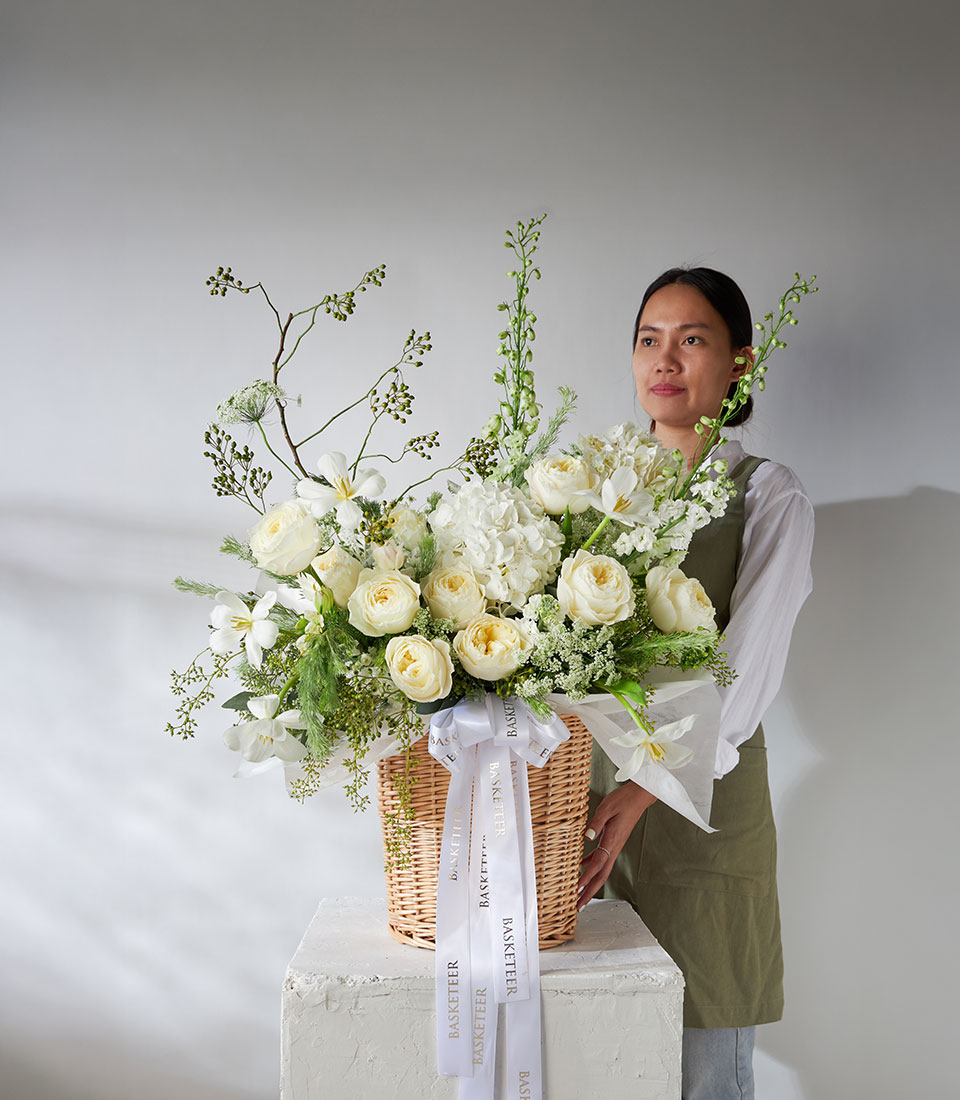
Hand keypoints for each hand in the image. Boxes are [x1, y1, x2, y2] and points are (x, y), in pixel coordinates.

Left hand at [577, 783, 656, 909]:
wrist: (639, 796)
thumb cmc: (623, 800)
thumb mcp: (607, 808)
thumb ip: (595, 823)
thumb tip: (586, 837)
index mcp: (613, 841)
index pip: (597, 864)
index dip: (586, 878)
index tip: (576, 890)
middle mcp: (614, 847)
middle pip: (601, 875)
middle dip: (589, 892)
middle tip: (578, 906)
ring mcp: (614, 846)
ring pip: (601, 870)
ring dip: (589, 883)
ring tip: (578, 894)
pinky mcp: (612, 841)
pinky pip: (600, 858)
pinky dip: (590, 866)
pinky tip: (580, 867)